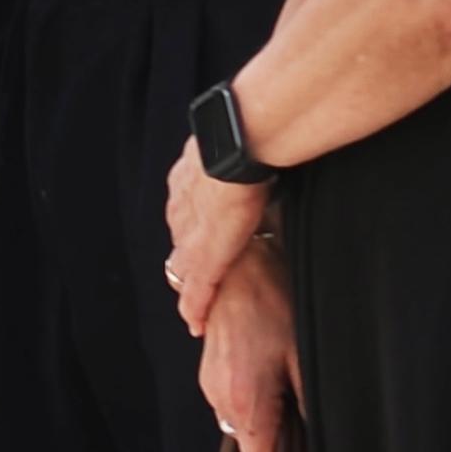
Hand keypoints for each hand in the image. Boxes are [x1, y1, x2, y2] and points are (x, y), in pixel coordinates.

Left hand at [165, 138, 276, 338]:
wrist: (247, 136)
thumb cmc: (256, 127)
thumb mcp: (245, 138)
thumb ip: (247, 151)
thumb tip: (269, 141)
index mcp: (191, 175)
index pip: (188, 208)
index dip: (195, 225)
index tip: (202, 235)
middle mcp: (183, 203)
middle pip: (182, 237)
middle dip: (188, 256)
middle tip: (196, 278)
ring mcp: (190, 229)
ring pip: (184, 264)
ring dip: (191, 283)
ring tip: (197, 307)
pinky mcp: (205, 253)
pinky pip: (197, 287)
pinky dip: (196, 306)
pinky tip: (196, 324)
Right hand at [191, 239, 303, 451]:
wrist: (241, 266)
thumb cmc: (275, 305)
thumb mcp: (306, 360)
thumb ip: (309, 408)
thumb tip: (319, 441)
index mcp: (245, 401)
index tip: (304, 445)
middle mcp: (219, 397)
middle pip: (250, 443)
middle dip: (276, 433)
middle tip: (299, 397)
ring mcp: (210, 383)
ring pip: (241, 421)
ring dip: (263, 410)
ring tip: (283, 373)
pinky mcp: (208, 370)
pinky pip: (231, 399)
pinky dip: (250, 393)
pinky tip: (266, 362)